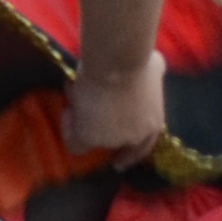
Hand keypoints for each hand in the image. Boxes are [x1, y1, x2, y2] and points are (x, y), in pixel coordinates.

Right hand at [62, 48, 167, 172]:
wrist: (116, 63)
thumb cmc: (137, 62)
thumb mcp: (154, 68)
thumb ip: (153, 74)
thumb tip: (154, 68)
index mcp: (153, 124)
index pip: (142, 148)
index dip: (129, 151)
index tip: (117, 158)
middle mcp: (136, 137)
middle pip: (117, 146)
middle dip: (102, 133)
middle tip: (87, 121)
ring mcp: (113, 140)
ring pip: (94, 141)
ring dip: (84, 124)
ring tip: (75, 104)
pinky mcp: (90, 138)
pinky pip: (75, 143)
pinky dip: (69, 128)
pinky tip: (67, 111)